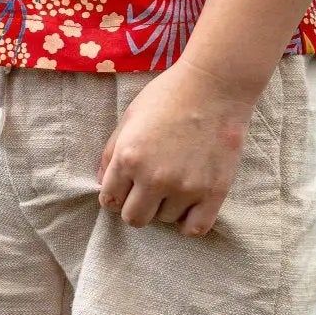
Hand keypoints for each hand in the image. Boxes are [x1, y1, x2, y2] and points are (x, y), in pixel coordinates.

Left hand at [96, 59, 258, 236]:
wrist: (214, 85)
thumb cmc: (168, 95)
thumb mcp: (129, 117)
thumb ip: (111, 152)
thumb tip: (101, 181)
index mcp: (129, 158)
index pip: (110, 200)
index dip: (115, 195)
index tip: (124, 188)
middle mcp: (154, 178)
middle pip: (134, 218)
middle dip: (135, 206)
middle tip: (146, 191)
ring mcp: (185, 188)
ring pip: (164, 220)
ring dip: (164, 207)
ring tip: (172, 183)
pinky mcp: (213, 192)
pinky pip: (195, 229)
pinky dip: (187, 224)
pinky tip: (186, 208)